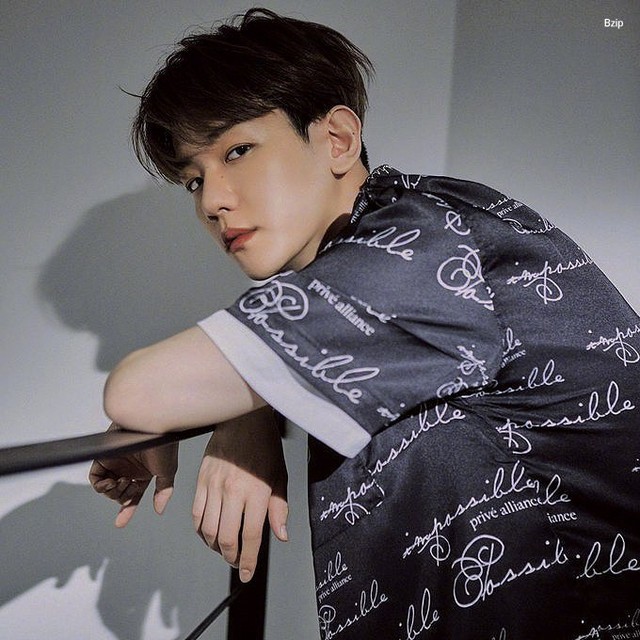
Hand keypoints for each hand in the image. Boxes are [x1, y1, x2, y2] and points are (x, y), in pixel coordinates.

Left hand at [89, 423, 178, 527]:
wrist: (151, 425)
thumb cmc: (163, 443)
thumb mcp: (167, 471)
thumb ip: (163, 491)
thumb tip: (160, 509)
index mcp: (143, 473)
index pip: (133, 496)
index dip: (127, 510)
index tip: (120, 523)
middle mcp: (129, 469)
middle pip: (119, 495)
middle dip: (123, 498)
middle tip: (130, 488)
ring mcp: (116, 463)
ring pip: (107, 489)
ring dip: (112, 492)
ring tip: (121, 483)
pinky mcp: (104, 457)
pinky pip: (95, 478)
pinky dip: (100, 485)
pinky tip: (110, 483)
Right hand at [192, 407, 287, 582]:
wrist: (242, 419)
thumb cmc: (265, 446)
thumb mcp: (280, 476)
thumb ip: (279, 508)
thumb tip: (281, 535)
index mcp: (256, 491)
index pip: (250, 536)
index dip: (248, 560)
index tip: (247, 573)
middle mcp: (233, 491)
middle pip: (227, 537)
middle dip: (231, 556)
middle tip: (236, 561)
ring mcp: (214, 486)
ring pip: (208, 529)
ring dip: (215, 546)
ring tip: (224, 549)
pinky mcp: (201, 480)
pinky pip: (196, 513)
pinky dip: (200, 530)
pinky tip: (209, 533)